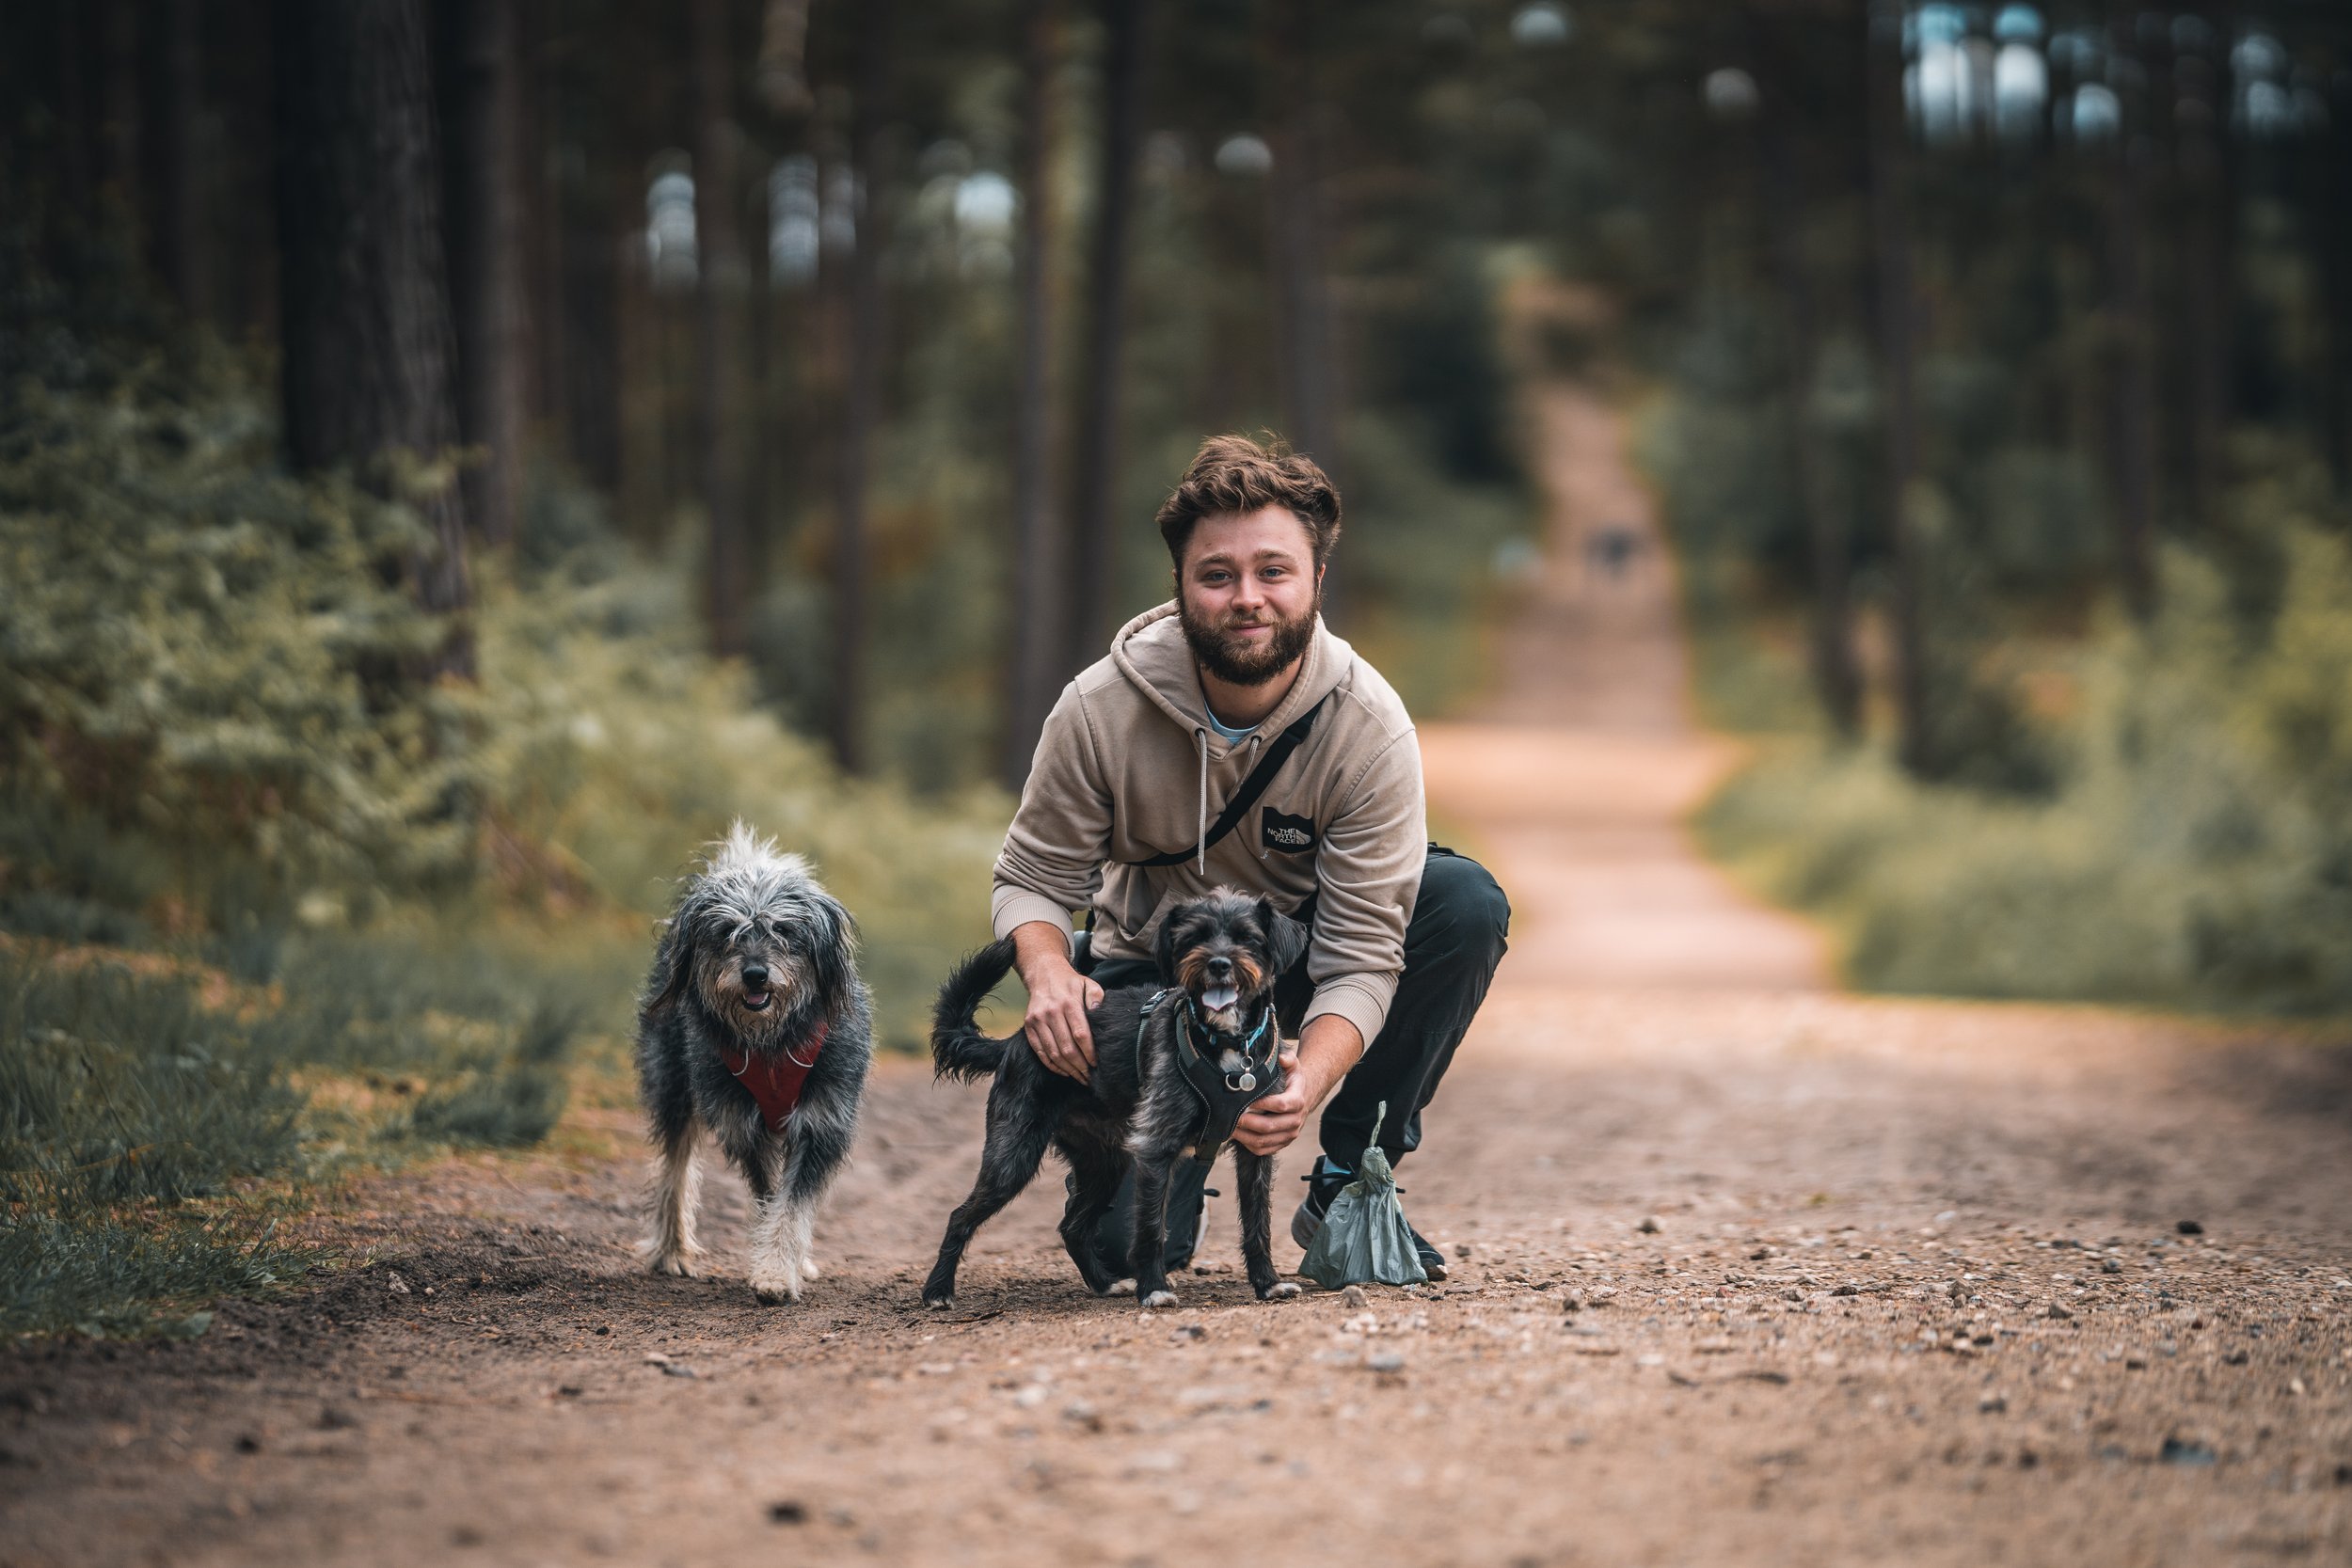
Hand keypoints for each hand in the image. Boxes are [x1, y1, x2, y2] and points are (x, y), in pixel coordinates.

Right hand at [1012, 922, 1099, 1081]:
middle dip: (1080, 1066)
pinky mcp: (1029, 1026)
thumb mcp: (1088, 984)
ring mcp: (1037, 1020)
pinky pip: (1040, 1051)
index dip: (1089, 1052)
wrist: (1044, 974)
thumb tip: (1099, 1014)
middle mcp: (1051, 1012)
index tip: (1096, 1064)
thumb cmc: (1071, 983)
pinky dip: (1052, 1065)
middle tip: (1089, 1077)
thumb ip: (1096, 997)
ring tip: (1079, 1077)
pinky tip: (1064, 1071)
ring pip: (1053, 1053)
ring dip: (1067, 1069)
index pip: (1080, 1034)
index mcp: (1068, 1003)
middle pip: (1066, 1047)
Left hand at [1234, 1014, 1361, 1155]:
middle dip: (1247, 1122)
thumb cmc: (1294, 1082)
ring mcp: (1289, 1135)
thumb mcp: (1294, 1067)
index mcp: (1297, 1102)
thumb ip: (1288, 1060)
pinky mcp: (1282, 1143)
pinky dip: (1248, 1145)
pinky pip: (1264, 1150)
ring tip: (1230, 1127)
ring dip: (1244, 1136)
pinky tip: (1238, 1136)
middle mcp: (1295, 1121)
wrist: (1304, 1098)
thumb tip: (1281, 1057)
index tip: (1246, 1100)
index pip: (1279, 1105)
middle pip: (1269, 1126)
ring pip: (1264, 1141)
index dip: (1262, 1103)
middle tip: (1232, 1116)